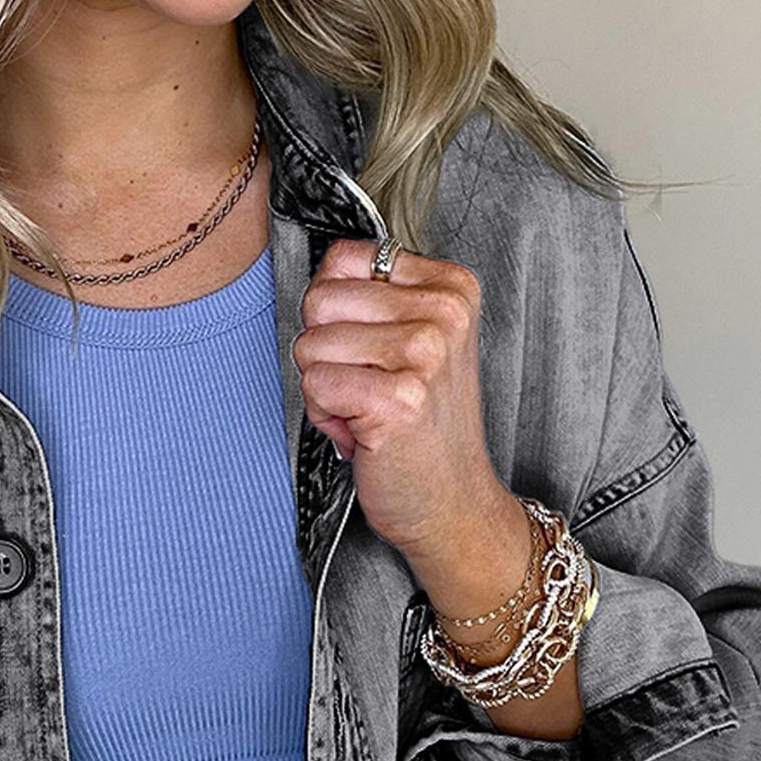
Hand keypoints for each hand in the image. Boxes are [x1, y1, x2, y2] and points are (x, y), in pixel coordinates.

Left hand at [294, 236, 584, 738]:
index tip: (372, 352)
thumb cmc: (422, 425)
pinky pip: (314, 386)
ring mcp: (424, 354)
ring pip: (310, 345)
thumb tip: (316, 280)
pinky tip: (363, 435)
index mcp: (451, 286)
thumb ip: (376, 299)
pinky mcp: (397, 399)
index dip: (336, 313)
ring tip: (367, 412)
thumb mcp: (416, 342)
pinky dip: (325, 418)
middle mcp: (444, 312)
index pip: (342, 259)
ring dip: (324, 388)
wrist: (451, 501)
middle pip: (319, 299)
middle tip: (366, 389)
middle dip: (325, 353)